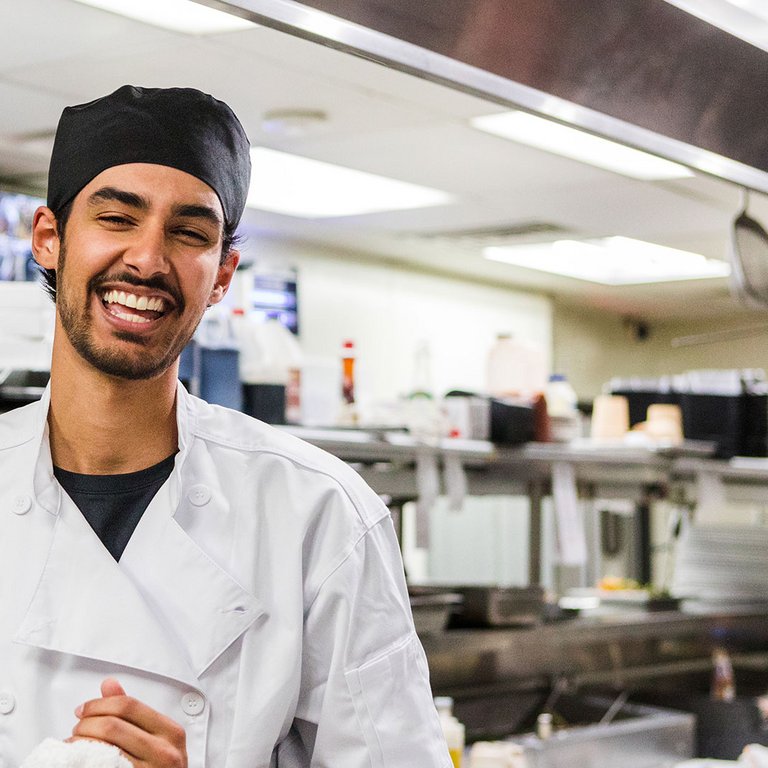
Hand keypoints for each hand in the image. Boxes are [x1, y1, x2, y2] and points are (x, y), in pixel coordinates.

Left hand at [71, 678, 187, 767]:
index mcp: (171, 732)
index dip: (99, 705)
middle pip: (113, 727)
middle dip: (85, 725)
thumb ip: (134, 712)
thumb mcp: (157, 738)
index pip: (128, 707)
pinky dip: (84, 762)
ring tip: (73, 745)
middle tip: (76, 729)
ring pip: (104, 750)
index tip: (83, 710)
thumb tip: (110, 685)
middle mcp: (164, 753)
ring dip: (80, 744)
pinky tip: (78, 761)